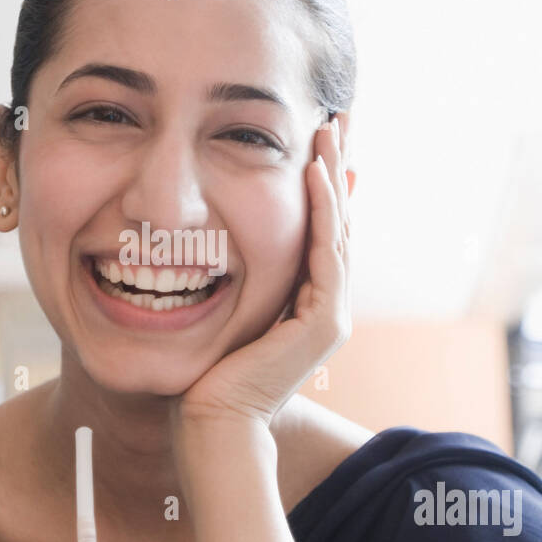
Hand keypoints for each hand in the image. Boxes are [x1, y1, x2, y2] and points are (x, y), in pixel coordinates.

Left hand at [173, 118, 351, 430]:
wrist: (210, 424)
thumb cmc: (203, 376)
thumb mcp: (219, 312)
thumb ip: (227, 281)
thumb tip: (204, 246)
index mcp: (305, 303)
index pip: (319, 230)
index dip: (321, 183)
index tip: (316, 139)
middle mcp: (326, 306)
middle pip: (337, 221)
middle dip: (337, 167)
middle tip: (337, 117)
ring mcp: (331, 315)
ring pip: (337, 229)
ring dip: (333, 175)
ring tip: (330, 128)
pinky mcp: (325, 323)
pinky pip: (326, 252)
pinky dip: (322, 209)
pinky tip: (315, 172)